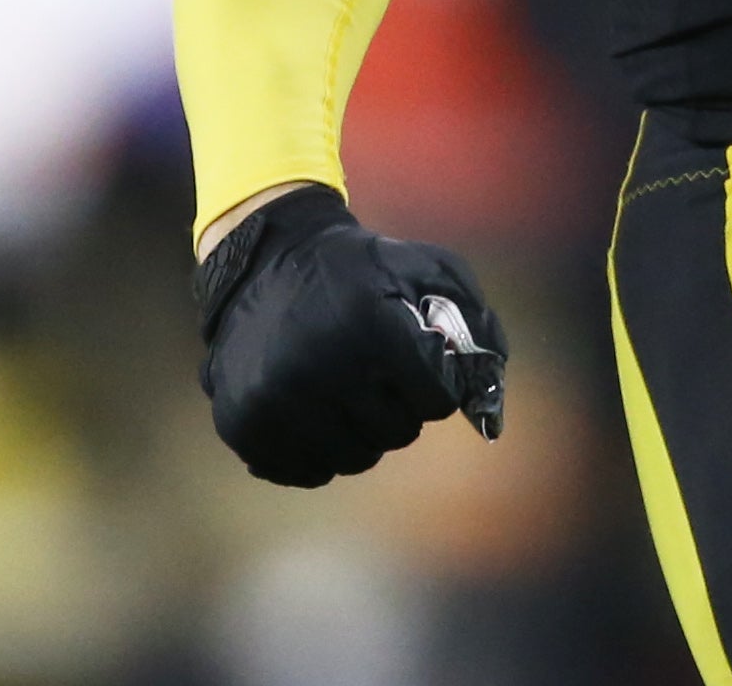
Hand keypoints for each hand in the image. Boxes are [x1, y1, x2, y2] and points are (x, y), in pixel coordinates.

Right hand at [193, 185, 509, 485]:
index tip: (423, 365)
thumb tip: (489, 404)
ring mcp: (274, 399)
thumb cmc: (362, 270)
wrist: (269, 261)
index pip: (437, 400)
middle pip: (397, 433)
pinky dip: (320, 451)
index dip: (438, 385)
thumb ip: (475, 327)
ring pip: (353, 458)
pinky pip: (305, 471)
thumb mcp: (430, 271)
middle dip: (402, 408)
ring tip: (351, 391)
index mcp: (371, 324)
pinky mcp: (242, 423)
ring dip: (364, 433)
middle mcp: (318, 365)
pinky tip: (318, 413)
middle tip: (383, 377)